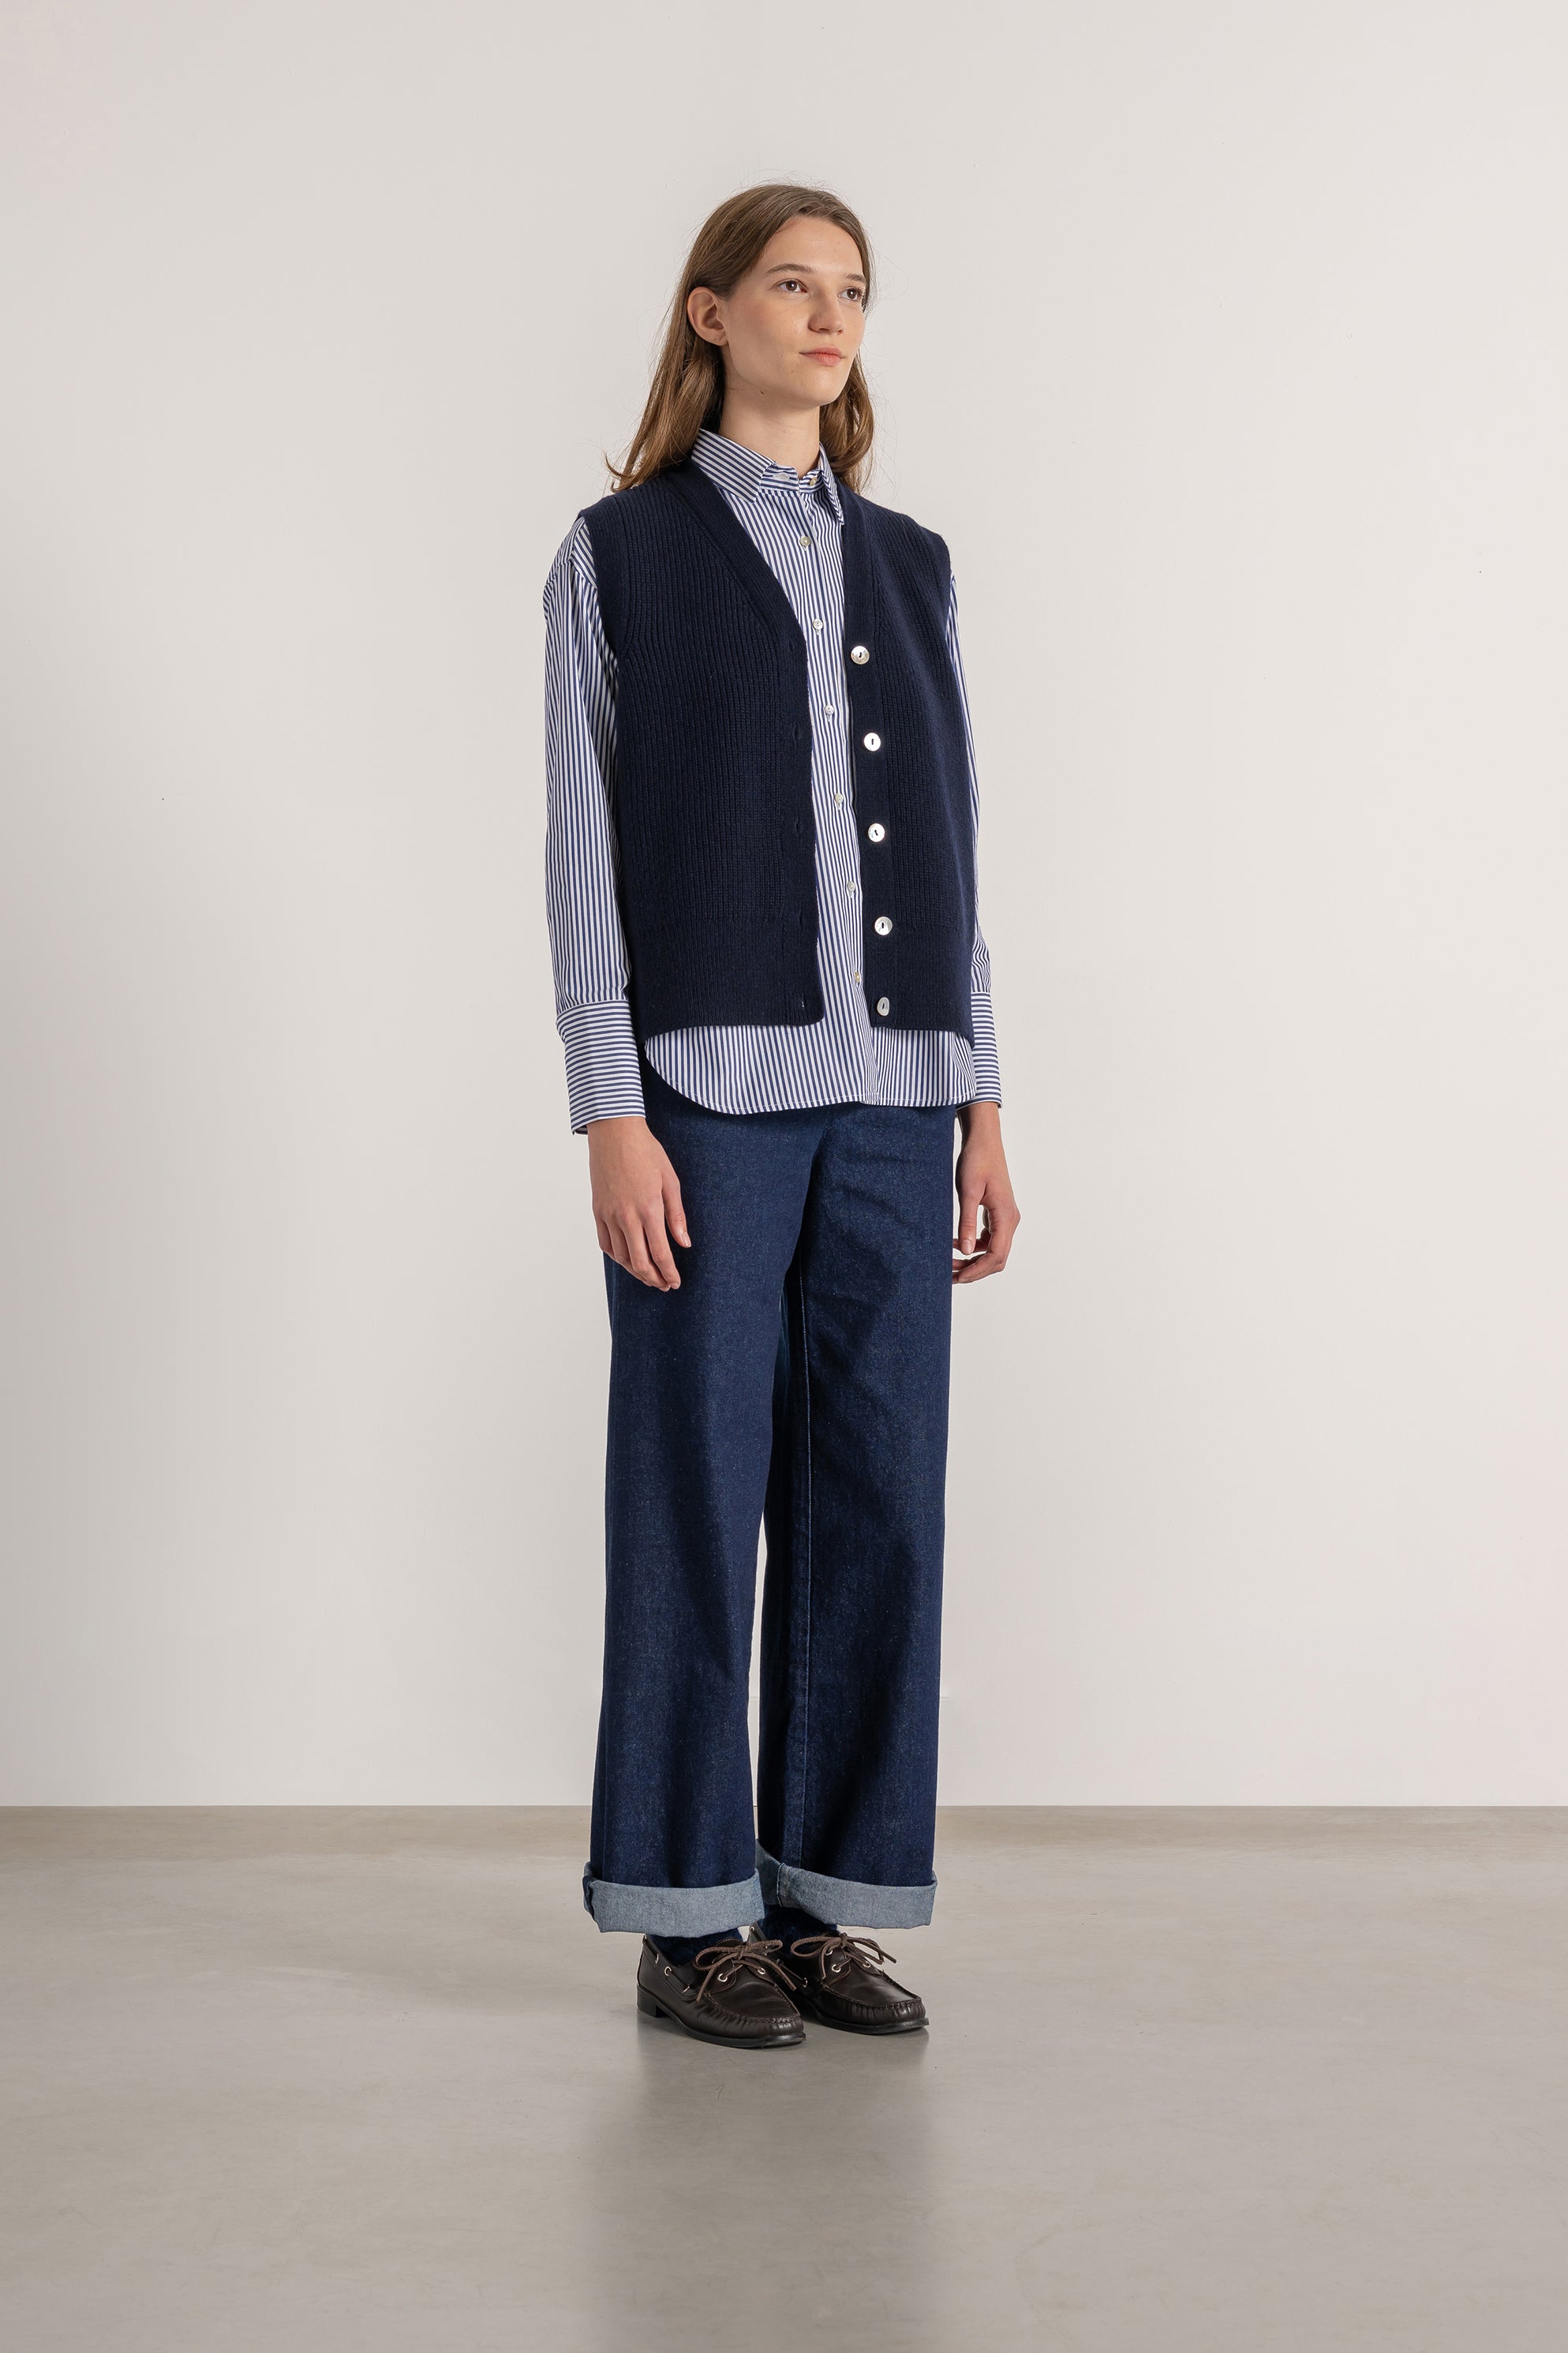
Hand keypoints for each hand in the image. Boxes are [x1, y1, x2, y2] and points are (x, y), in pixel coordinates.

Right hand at [587, 1115, 689, 1289]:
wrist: (615, 1133)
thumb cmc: (646, 1152)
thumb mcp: (670, 1181)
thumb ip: (676, 1216)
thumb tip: (684, 1243)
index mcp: (649, 1209)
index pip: (660, 1253)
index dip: (669, 1272)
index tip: (675, 1282)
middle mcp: (627, 1217)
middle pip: (639, 1262)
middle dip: (654, 1278)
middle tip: (664, 1285)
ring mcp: (609, 1215)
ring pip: (621, 1256)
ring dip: (636, 1271)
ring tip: (648, 1276)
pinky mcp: (598, 1211)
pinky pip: (605, 1243)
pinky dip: (616, 1257)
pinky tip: (627, 1260)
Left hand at [953, 1103, 1019, 1283]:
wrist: (984, 1140)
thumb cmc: (977, 1161)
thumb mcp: (968, 1191)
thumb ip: (967, 1222)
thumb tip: (965, 1251)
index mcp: (1006, 1216)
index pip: (996, 1256)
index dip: (977, 1271)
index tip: (958, 1277)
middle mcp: (1010, 1220)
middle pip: (997, 1258)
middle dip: (974, 1269)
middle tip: (949, 1273)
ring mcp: (1005, 1217)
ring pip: (993, 1250)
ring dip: (973, 1260)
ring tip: (949, 1262)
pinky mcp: (997, 1214)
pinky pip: (989, 1239)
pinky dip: (974, 1247)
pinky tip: (956, 1244)